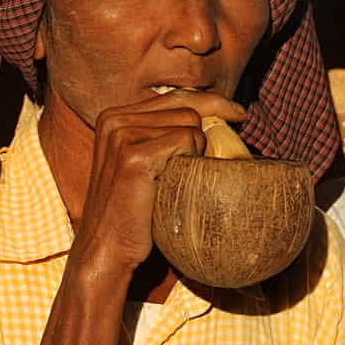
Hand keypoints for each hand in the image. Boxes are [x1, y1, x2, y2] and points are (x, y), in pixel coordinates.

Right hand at [70, 91, 246, 276]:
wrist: (106, 248)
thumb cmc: (133, 212)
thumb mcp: (143, 164)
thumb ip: (163, 136)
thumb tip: (213, 117)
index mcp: (114, 117)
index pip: (174, 96)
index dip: (211, 102)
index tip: (238, 114)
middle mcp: (114, 120)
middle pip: (186, 105)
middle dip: (210, 128)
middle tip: (215, 155)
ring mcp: (121, 135)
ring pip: (190, 122)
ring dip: (198, 151)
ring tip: (181, 179)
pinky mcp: (133, 155)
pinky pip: (186, 139)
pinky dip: (192, 159)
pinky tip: (176, 182)